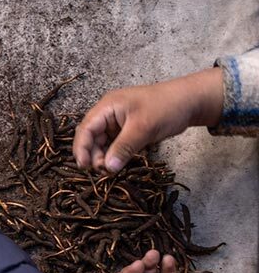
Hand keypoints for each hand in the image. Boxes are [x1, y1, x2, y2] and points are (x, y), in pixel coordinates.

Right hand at [73, 68, 223, 171]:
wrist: (191, 101)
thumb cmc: (166, 107)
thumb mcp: (143, 128)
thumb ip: (124, 148)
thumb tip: (108, 168)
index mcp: (107, 107)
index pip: (86, 128)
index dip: (81, 147)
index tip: (84, 166)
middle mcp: (108, 113)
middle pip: (91, 136)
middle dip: (93, 154)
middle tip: (103, 171)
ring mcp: (118, 121)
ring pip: (103, 142)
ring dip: (104, 156)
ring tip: (111, 169)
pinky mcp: (128, 129)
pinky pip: (115, 144)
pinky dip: (115, 154)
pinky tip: (119, 163)